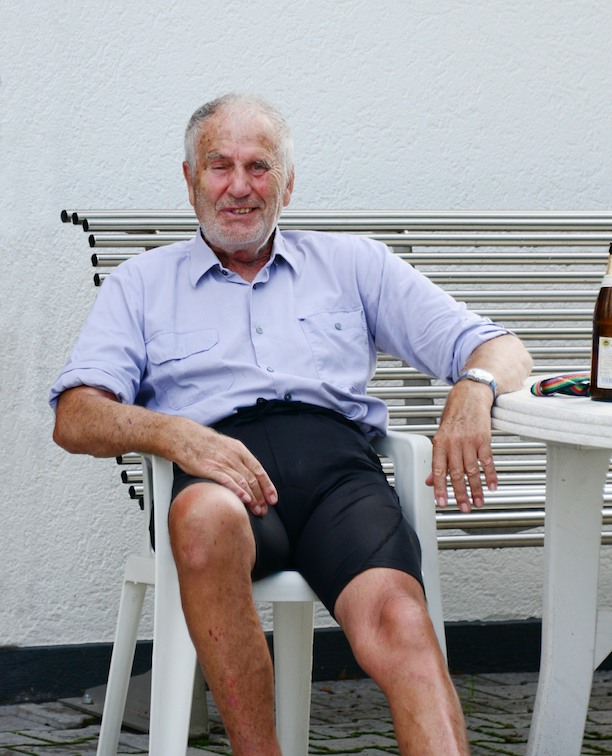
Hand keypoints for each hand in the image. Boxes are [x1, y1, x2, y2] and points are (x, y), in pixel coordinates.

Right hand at [173, 419, 277, 515]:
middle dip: (261, 497)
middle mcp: (234, 457)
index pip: (259, 470)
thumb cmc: (205, 443)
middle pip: (253, 479)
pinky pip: (228, 481)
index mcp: (240, 450)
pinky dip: (238, 491)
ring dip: (252, 498)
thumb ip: (238, 459)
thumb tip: (247, 474)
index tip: (273, 498)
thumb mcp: (227, 446)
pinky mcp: (211, 469)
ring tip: (257, 510)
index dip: (268, 486)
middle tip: (265, 510)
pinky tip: (244, 500)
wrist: (185, 437)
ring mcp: (223, 463)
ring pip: (243, 483)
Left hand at [425, 381, 496, 512]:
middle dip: (460, 494)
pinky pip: (487, 460)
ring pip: (472, 470)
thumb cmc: (454, 415)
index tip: (442, 503)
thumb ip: (437, 459)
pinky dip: (490, 475)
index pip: (437, 470)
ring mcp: (469, 441)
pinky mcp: (483, 438)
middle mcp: (453, 443)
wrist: (470, 395)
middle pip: (456, 474)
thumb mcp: (441, 435)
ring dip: (476, 489)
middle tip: (463, 508)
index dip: (439, 488)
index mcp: (439, 443)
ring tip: (478, 502)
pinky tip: (492, 486)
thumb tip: (430, 480)